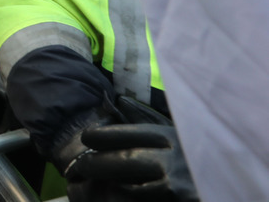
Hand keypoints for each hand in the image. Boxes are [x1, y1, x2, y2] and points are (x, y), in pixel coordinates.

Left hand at [66, 124, 198, 201]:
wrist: (235, 177)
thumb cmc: (197, 154)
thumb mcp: (178, 136)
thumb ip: (151, 132)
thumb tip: (116, 119)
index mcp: (169, 136)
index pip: (127, 133)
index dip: (101, 136)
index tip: (85, 137)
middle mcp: (172, 158)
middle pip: (121, 161)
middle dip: (95, 164)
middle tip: (78, 166)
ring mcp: (175, 184)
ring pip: (127, 187)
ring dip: (105, 187)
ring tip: (87, 185)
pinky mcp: (179, 200)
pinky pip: (140, 201)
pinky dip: (123, 200)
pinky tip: (111, 196)